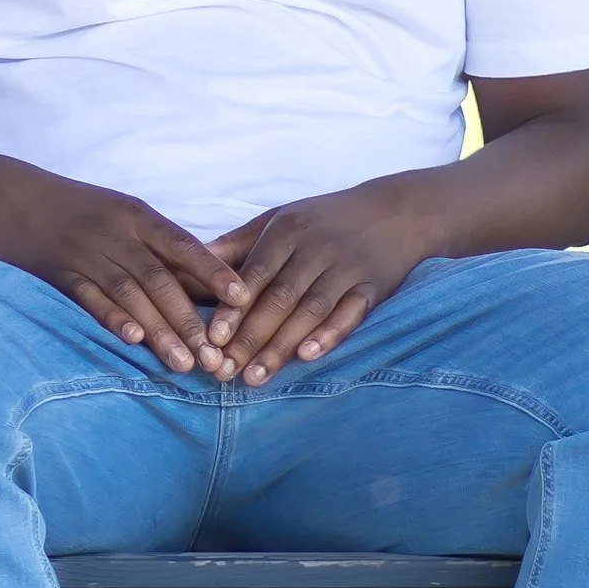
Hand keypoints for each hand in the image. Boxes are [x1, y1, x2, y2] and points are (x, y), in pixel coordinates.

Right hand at [0, 176, 248, 372]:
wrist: (17, 201)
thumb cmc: (83, 212)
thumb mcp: (123, 215)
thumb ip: (160, 247)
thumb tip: (209, 285)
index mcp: (137, 216)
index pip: (184, 246)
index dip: (213, 272)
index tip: (242, 298)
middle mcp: (115, 234)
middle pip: (160, 279)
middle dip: (189, 320)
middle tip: (215, 356)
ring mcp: (86, 253)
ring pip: (129, 294)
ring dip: (159, 330)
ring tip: (184, 363)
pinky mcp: (60, 274)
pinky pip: (89, 298)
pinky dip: (111, 318)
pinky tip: (133, 340)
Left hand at [206, 180, 433, 382]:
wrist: (398, 210)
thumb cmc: (325, 218)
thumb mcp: (280, 218)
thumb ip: (238, 244)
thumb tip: (190, 262)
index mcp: (287, 231)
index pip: (255, 275)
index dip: (233, 309)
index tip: (213, 340)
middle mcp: (316, 248)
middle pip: (279, 298)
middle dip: (250, 337)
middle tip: (225, 371)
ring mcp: (346, 267)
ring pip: (311, 310)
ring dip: (282, 346)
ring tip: (256, 377)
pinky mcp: (374, 286)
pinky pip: (351, 313)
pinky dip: (330, 334)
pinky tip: (307, 356)